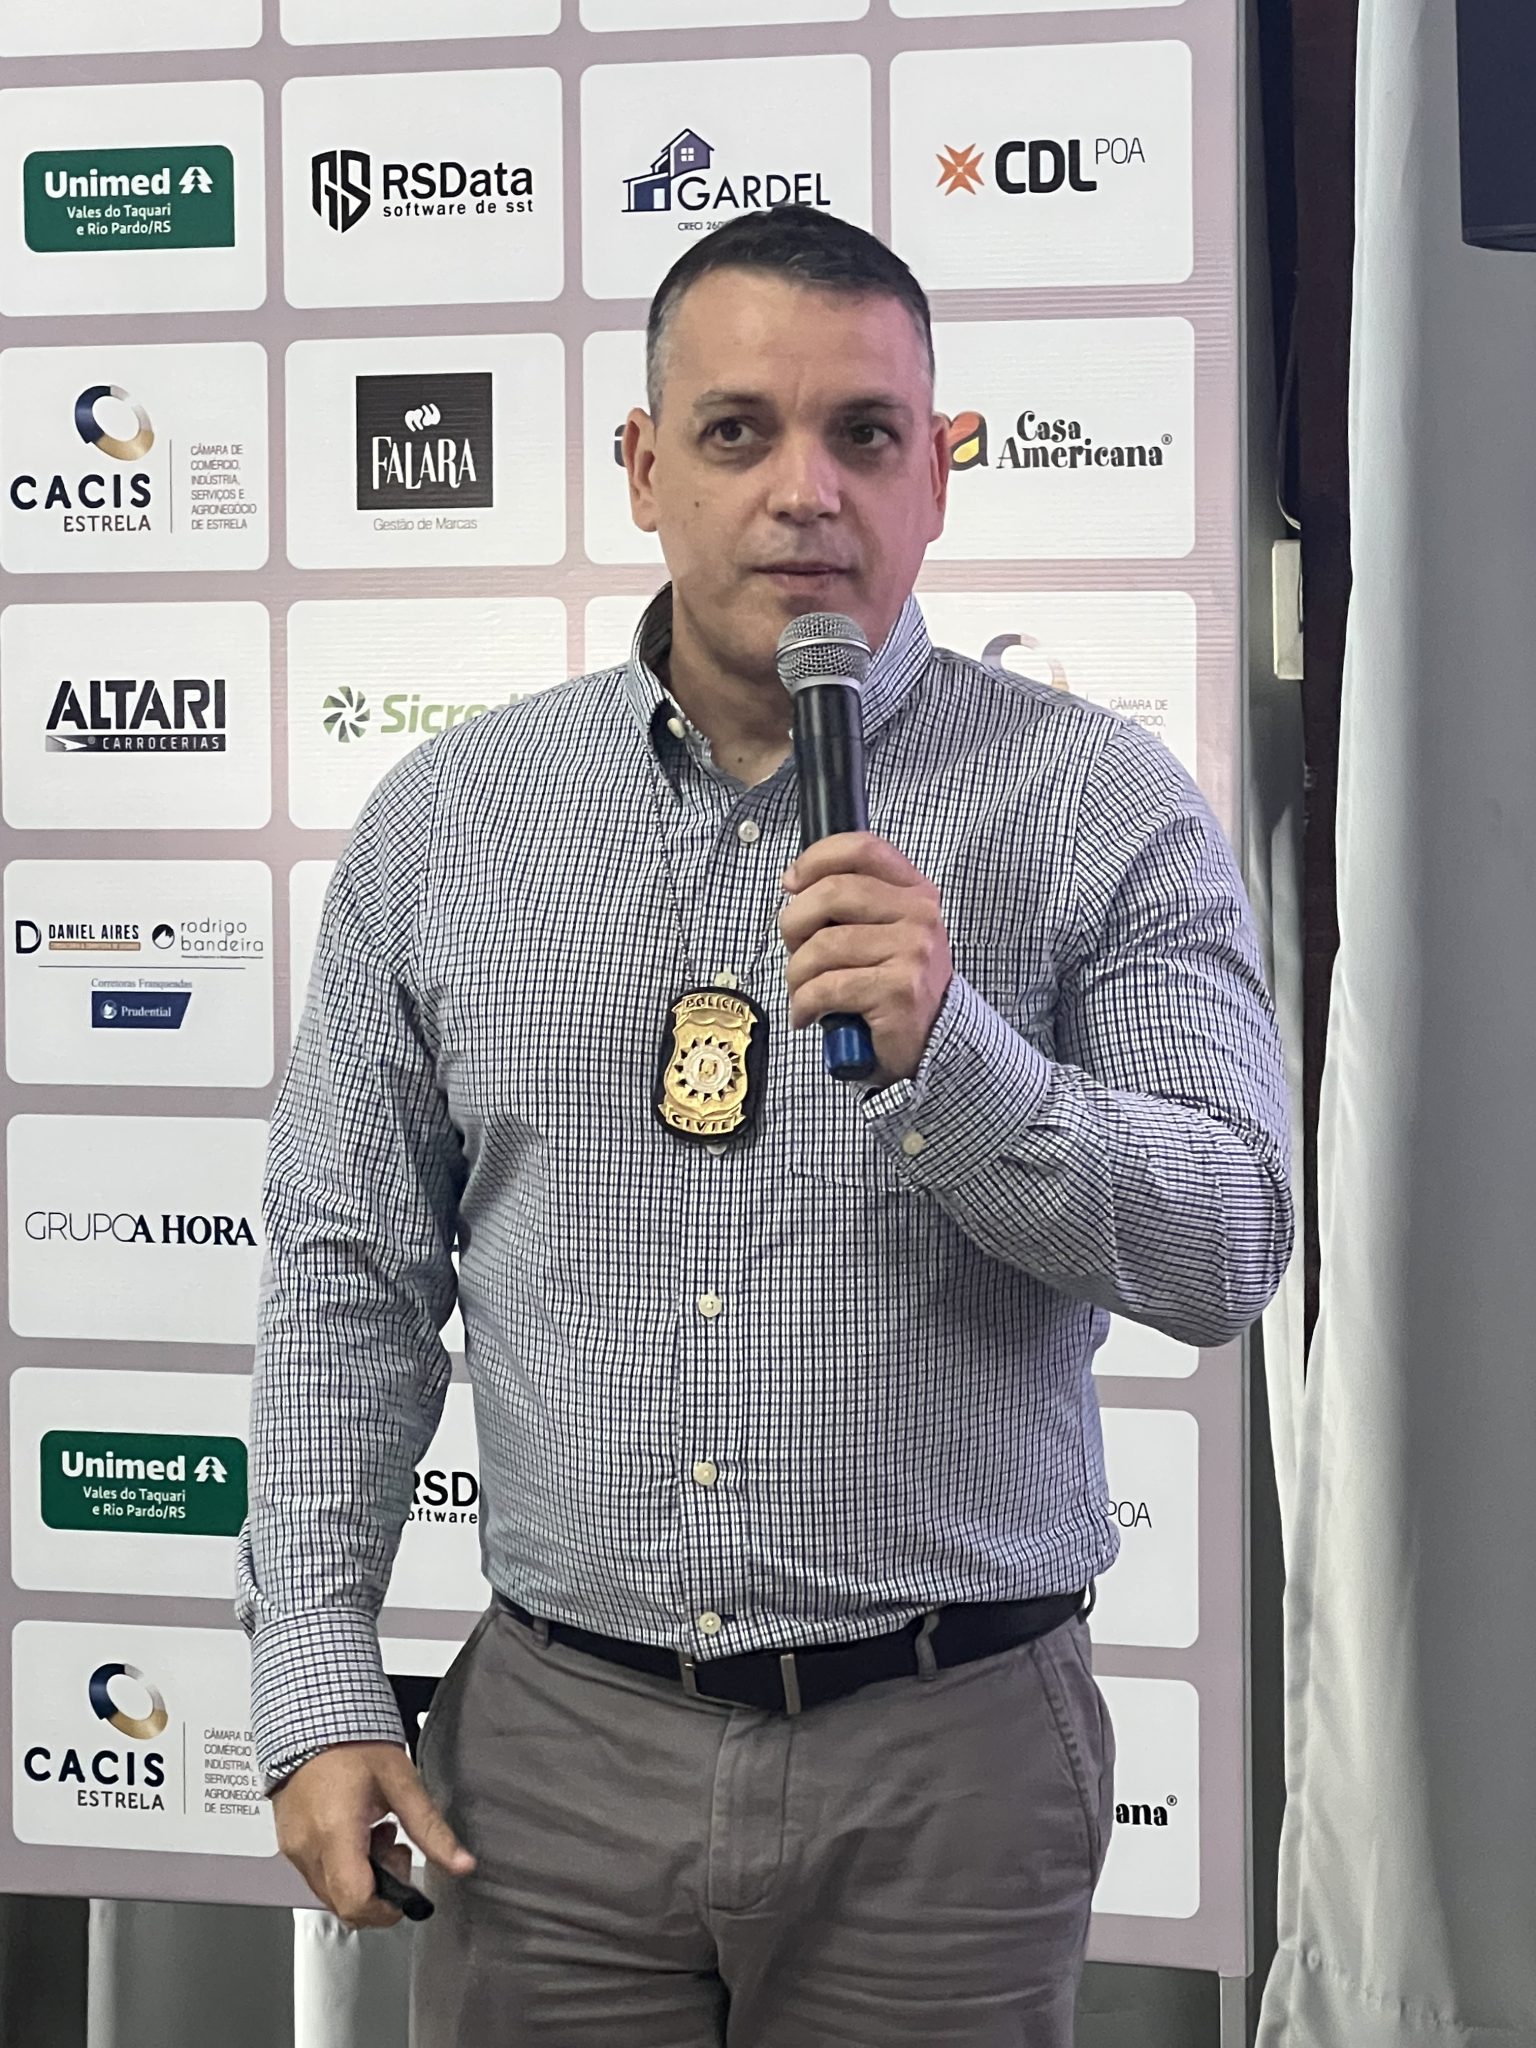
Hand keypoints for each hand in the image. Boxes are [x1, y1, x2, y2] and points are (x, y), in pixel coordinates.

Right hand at [272, 1739, 474, 1929]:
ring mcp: (292, 1848)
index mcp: (335, 1832)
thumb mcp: (401, 1780)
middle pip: (344, 1904)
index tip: (407, 1895)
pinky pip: (316, 1875)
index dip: (387, 1910)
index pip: (357, 1902)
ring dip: (361, 1879)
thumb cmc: (352, 1740)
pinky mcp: (287, 1844)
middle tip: (396, 1850)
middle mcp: (307, 1847)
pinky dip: (342, 1867)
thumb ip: (430, 1827)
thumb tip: (461, 1862)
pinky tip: (357, 1833)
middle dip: (379, 1891)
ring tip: (377, 1834)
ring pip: (329, 1893)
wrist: (312, 1718)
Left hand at [778, 833, 952, 1084]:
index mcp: (915, 892)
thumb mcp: (885, 931)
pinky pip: (828, 987)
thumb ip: (853, 903)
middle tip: (792, 947)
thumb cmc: (897, 983)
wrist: (935, 1039)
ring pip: (823, 945)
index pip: (863, 849)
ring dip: (796, 972)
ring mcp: (912, 952)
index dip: (817, 859)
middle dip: (795, 921)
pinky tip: (806, 1014)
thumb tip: (794, 886)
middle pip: (833, 893)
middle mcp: (919, 915)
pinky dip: (804, 1003)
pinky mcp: (898, 991)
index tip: (792, 883)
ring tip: (800, 991)